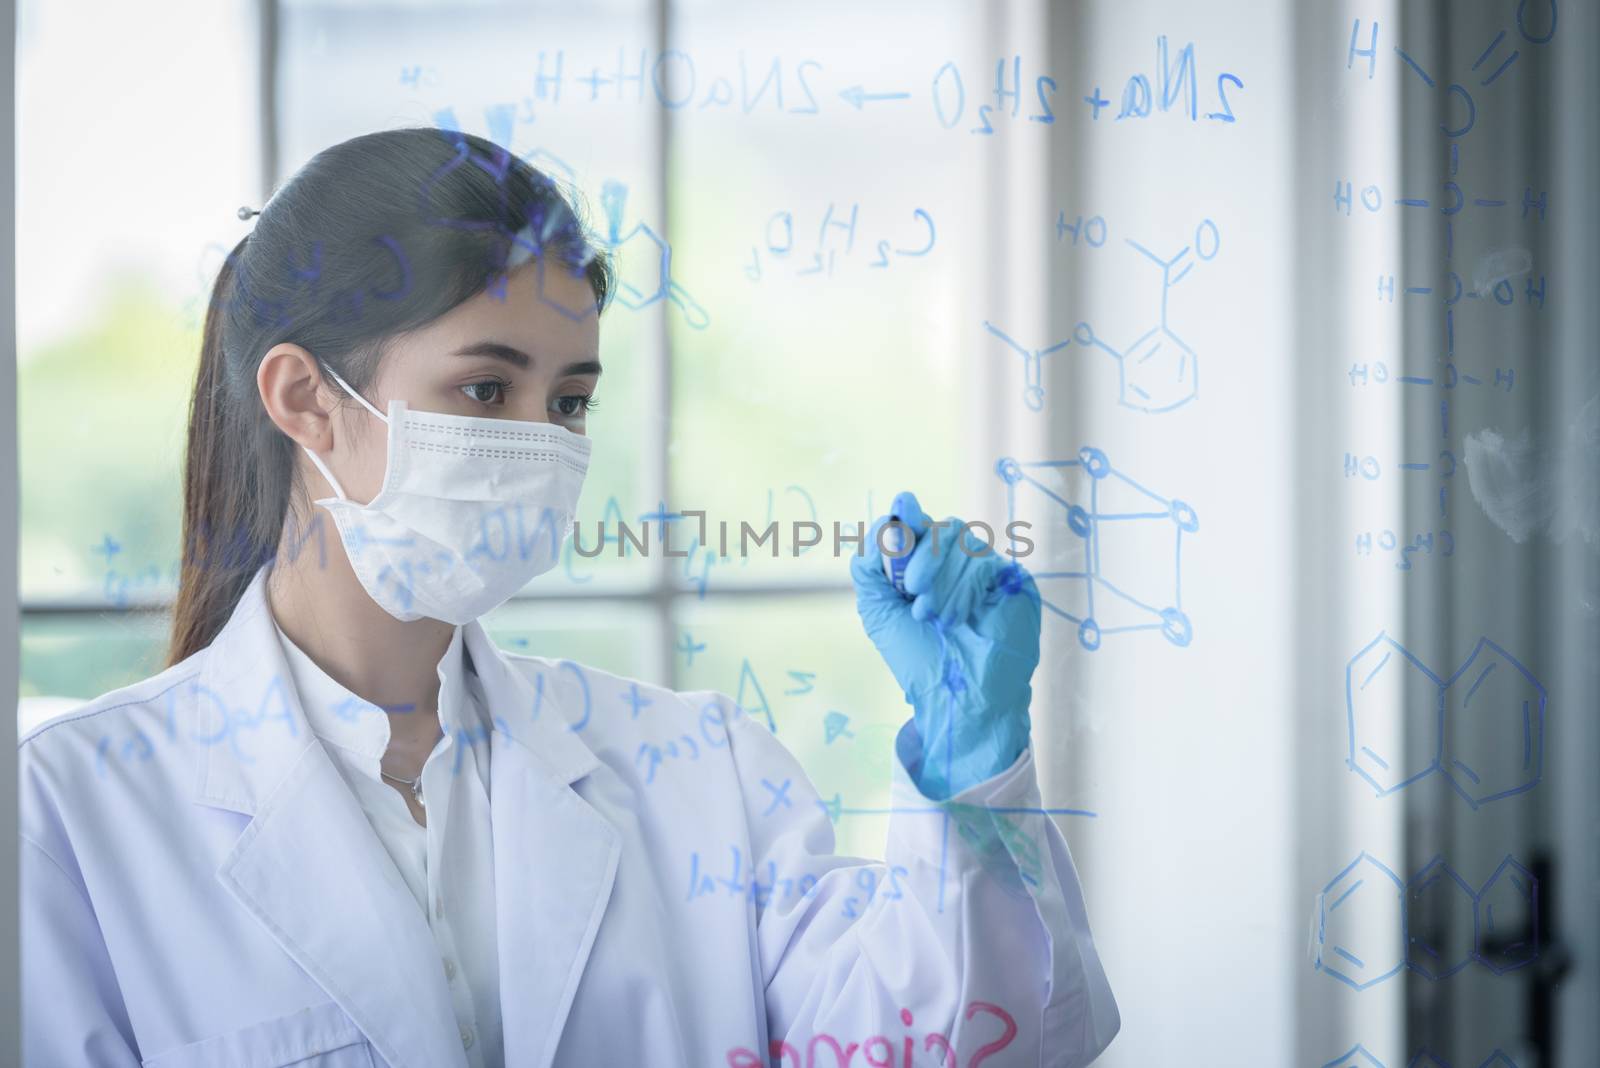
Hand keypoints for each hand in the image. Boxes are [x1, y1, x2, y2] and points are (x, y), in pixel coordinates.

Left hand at [850, 491, 1041, 798]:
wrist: (956, 697)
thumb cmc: (918, 660)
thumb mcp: (879, 612)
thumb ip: (871, 566)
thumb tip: (885, 520)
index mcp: (927, 566)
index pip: (919, 525)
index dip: (907, 519)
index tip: (899, 518)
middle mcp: (958, 565)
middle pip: (941, 528)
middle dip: (921, 557)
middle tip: (912, 591)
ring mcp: (988, 571)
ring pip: (962, 540)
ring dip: (941, 580)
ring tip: (934, 617)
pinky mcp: (1013, 581)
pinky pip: (985, 560)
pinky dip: (963, 588)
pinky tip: (956, 618)